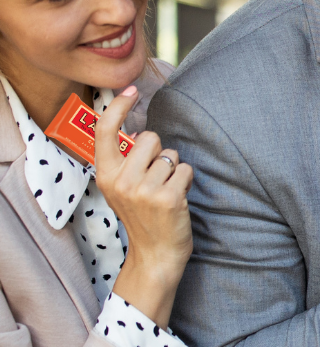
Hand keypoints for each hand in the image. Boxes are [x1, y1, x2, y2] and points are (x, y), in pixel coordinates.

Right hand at [94, 85, 193, 327]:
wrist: (155, 255)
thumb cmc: (143, 217)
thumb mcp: (122, 189)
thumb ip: (126, 163)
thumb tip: (141, 134)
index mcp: (105, 176)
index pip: (105, 132)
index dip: (118, 107)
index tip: (131, 90)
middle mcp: (121, 181)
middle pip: (150, 138)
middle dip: (160, 152)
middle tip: (156, 178)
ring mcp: (144, 190)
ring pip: (171, 154)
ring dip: (175, 169)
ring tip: (167, 191)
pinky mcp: (168, 197)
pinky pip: (186, 169)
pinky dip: (187, 181)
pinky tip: (178, 199)